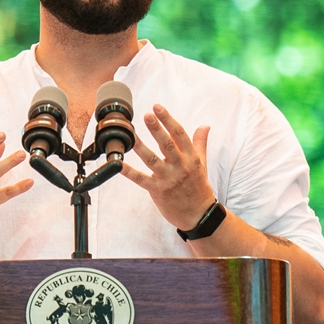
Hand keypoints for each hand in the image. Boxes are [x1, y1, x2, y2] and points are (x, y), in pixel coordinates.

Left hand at [119, 104, 214, 230]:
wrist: (199, 215)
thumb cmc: (199, 188)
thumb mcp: (202, 163)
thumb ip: (200, 143)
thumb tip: (204, 125)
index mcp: (191, 158)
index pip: (180, 134)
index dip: (168, 120)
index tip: (158, 107)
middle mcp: (180, 167)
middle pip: (167, 144)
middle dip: (156, 129)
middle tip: (146, 115)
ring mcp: (168, 179)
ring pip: (152, 159)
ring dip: (140, 146)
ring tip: (131, 134)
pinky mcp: (158, 191)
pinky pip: (141, 179)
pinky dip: (128, 171)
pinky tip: (118, 164)